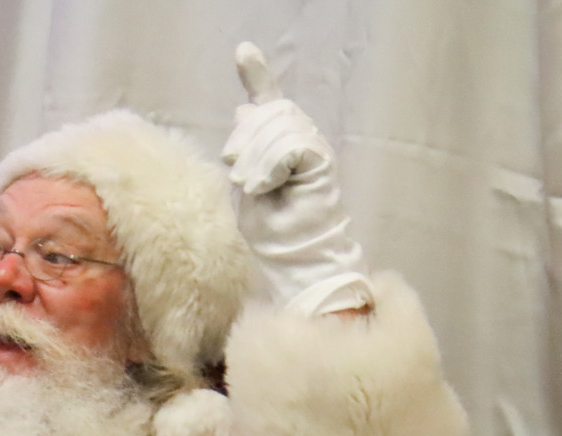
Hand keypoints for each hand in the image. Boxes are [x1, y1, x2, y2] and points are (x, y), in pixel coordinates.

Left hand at [221, 43, 373, 315]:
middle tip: (240, 179)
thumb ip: (245, 148)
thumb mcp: (243, 185)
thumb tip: (244, 107)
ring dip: (254, 161)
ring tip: (255, 190)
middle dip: (242, 143)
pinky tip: (267, 187)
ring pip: (273, 128)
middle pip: (263, 113)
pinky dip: (269, 168)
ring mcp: (313, 146)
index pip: (267, 102)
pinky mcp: (320, 159)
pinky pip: (287, 146)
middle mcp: (299, 138)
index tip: (243, 51)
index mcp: (279, 143)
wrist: (295, 257)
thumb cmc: (269, 231)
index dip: (256, 75)